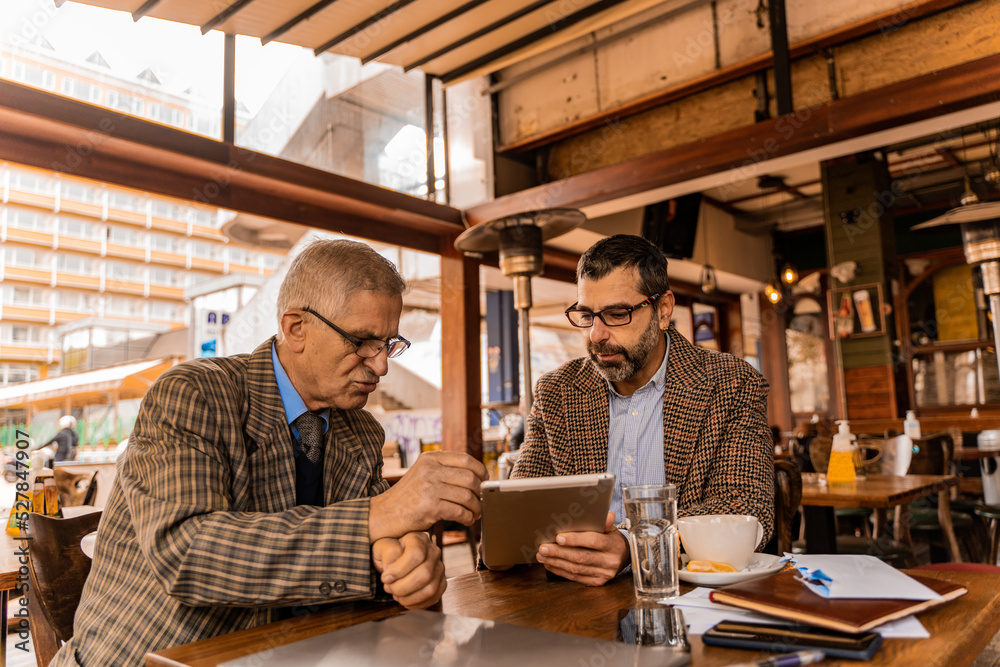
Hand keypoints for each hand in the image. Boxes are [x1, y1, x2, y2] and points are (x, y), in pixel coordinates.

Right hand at [370, 451, 487, 541]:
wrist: (384, 514)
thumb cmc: (408, 497)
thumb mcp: (423, 473)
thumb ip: (444, 470)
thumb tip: (477, 476)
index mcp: (430, 458)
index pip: (465, 459)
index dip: (480, 471)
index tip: (485, 480)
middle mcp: (430, 470)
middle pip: (470, 478)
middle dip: (480, 492)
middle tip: (481, 500)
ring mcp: (429, 488)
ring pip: (467, 496)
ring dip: (476, 507)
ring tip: (475, 513)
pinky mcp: (430, 507)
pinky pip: (459, 512)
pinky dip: (468, 518)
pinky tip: (467, 520)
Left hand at [372, 532, 446, 608]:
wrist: (396, 559)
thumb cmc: (389, 552)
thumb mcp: (383, 546)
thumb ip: (388, 552)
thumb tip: (392, 568)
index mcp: (419, 539)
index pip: (416, 555)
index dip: (399, 570)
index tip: (385, 578)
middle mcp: (434, 552)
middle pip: (425, 574)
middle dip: (402, 587)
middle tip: (389, 588)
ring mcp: (440, 568)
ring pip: (430, 589)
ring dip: (408, 597)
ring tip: (395, 594)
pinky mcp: (441, 583)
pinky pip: (433, 598)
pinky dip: (416, 603)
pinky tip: (404, 599)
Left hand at [535, 512, 628, 585]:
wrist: (622, 556)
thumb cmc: (610, 538)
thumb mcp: (610, 528)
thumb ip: (605, 521)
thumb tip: (606, 514)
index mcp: (614, 545)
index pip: (593, 541)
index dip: (575, 540)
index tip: (558, 537)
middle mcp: (610, 561)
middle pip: (581, 557)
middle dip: (559, 552)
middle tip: (543, 548)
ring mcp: (604, 574)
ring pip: (576, 569)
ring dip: (556, 562)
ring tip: (542, 555)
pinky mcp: (597, 582)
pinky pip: (576, 577)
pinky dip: (561, 571)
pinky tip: (550, 564)